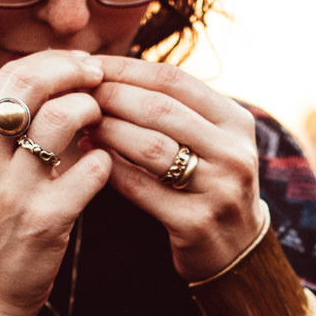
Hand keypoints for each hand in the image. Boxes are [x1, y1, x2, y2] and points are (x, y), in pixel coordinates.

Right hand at [0, 49, 113, 315]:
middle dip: (75, 72)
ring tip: (101, 125)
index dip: (52, 62)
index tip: (80, 66)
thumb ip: (2, 137)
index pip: (9, 75)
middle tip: (100, 80)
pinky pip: (90, 171)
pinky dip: (103, 162)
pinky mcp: (45, 221)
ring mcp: (13, 190)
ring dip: (93, 112)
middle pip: (33, 83)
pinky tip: (102, 168)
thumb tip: (53, 93)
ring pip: (63, 118)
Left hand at [90, 55, 267, 282]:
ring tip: (83, 125)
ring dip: (108, 131)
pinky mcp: (195, 223)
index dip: (125, 69)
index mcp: (236, 122)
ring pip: (150, 146)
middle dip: (111, 97)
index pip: (174, 80)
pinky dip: (110, 169)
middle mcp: (234, 153)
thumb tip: (111, 71)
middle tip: (79, 95)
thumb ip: (175, 108)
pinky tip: (90, 159)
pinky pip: (140, 188)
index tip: (90, 67)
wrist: (236, 248)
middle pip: (159, 109)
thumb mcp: (210, 140)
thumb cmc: (208, 183)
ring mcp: (218, 190)